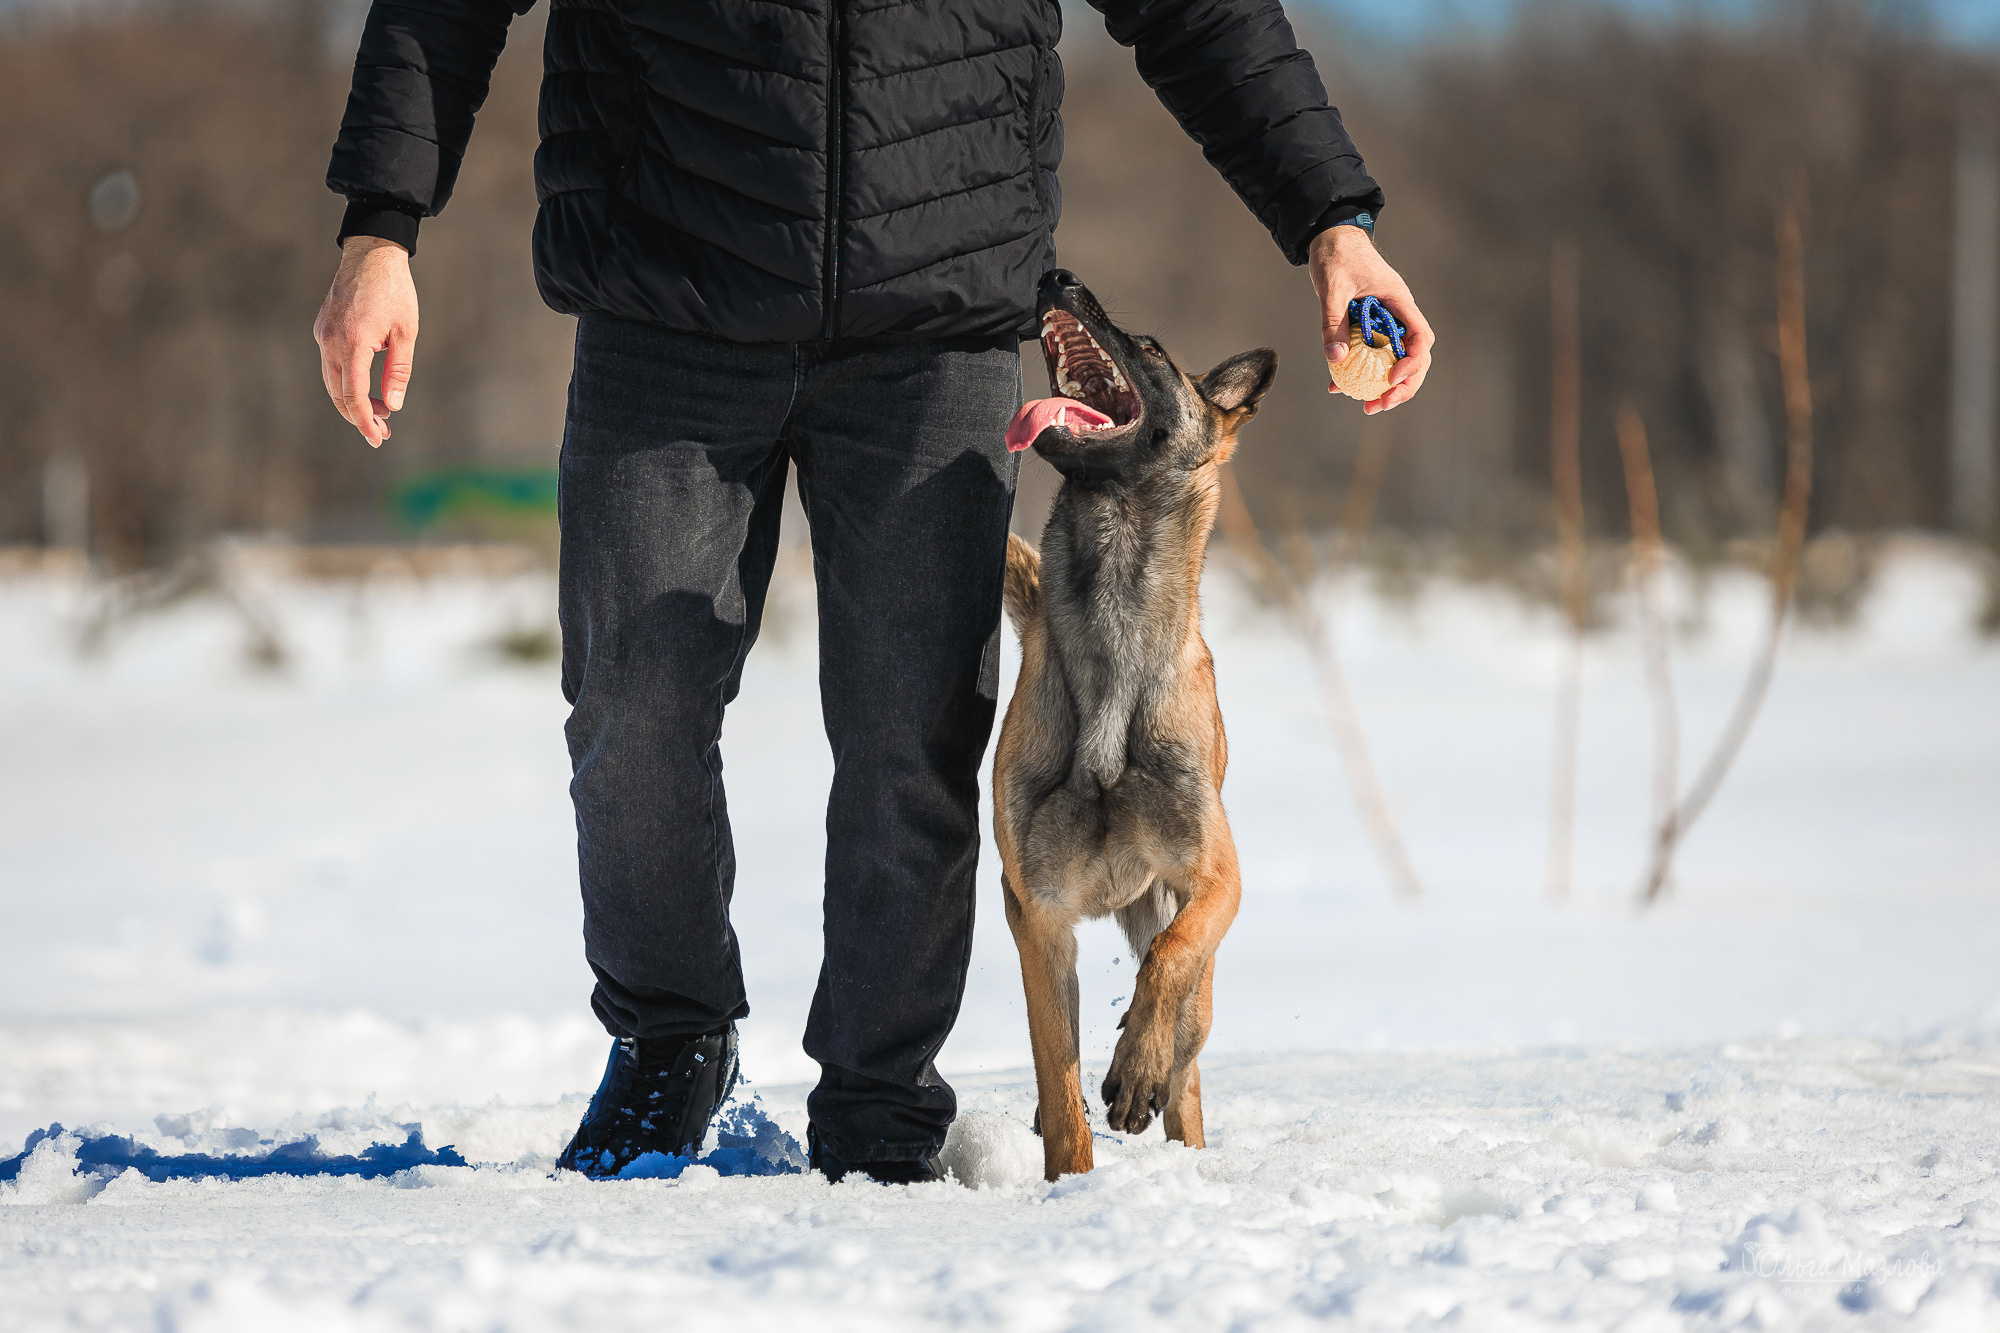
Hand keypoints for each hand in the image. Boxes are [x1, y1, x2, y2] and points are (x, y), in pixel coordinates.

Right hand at [313, 236, 417, 447]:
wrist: (371, 254)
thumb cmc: (395, 292)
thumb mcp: (406, 333)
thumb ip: (398, 370)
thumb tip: (393, 405)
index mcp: (353, 342)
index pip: (354, 395)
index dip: (365, 421)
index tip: (377, 439)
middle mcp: (331, 341)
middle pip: (338, 394)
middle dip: (360, 417)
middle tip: (383, 432)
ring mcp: (322, 334)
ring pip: (332, 381)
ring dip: (352, 401)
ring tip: (379, 413)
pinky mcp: (321, 329)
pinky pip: (331, 364)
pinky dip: (345, 381)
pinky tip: (366, 387)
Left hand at [1309, 225, 1433, 414]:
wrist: (1329, 238)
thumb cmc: (1337, 255)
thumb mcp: (1333, 288)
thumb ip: (1334, 322)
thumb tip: (1336, 359)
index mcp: (1399, 302)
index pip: (1420, 337)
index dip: (1413, 362)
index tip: (1392, 379)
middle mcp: (1397, 314)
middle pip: (1414, 356)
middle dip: (1403, 385)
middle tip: (1381, 405)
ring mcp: (1384, 322)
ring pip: (1394, 360)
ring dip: (1384, 386)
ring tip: (1367, 406)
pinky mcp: (1368, 326)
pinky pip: (1369, 354)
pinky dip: (1357, 372)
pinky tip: (1338, 387)